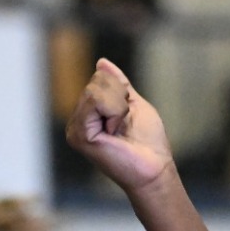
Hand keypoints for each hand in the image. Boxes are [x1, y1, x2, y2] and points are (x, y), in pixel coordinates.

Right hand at [64, 59, 174, 191]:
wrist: (154, 168)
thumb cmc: (147, 142)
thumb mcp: (133, 104)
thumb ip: (118, 84)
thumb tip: (102, 62)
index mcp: (87, 114)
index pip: (99, 78)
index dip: (121, 92)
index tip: (127, 116)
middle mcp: (76, 122)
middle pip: (97, 81)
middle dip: (120, 98)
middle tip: (124, 125)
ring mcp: (75, 129)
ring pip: (96, 90)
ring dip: (118, 107)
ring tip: (119, 129)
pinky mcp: (80, 135)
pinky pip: (96, 101)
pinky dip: (115, 112)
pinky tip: (115, 132)